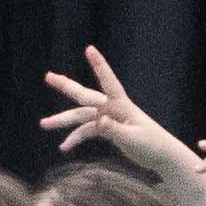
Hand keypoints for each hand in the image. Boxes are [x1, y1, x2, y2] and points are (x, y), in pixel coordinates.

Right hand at [41, 51, 205, 189]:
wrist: (162, 157)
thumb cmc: (153, 146)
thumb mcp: (133, 139)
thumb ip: (115, 130)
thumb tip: (99, 122)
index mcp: (122, 105)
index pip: (108, 81)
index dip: (99, 65)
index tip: (89, 48)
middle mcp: (112, 109)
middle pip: (85, 96)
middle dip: (66, 86)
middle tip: (48, 76)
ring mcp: (108, 119)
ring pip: (81, 116)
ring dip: (63, 120)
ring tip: (42, 124)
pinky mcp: (108, 131)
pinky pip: (87, 132)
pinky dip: (76, 138)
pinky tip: (63, 147)